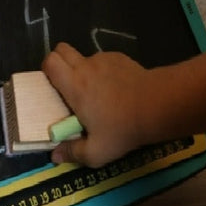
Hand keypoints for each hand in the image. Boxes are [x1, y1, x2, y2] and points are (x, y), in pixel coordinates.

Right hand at [41, 42, 150, 167]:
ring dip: (84, 69)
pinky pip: (104, 60)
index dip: (47, 69)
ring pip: (85, 56)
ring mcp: (104, 59)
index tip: (53, 85)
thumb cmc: (122, 128)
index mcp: (74, 85)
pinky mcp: (120, 57)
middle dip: (60, 62)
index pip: (50, 61)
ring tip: (97, 91)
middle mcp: (85, 66)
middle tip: (67, 84)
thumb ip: (73, 153)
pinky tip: (117, 88)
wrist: (157, 106)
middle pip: (62, 49)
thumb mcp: (96, 151)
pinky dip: (104, 70)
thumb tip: (55, 155)